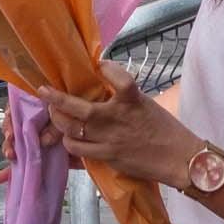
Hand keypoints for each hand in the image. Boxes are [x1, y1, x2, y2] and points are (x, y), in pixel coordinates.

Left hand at [36, 73, 198, 181]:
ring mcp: (110, 139)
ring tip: (55, 115)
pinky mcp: (108, 156)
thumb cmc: (165, 129)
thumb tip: (100, 87)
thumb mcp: (145, 104)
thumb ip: (122, 97)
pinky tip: (68, 139)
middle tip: (44, 91)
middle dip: (55, 99)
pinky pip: (79, 150)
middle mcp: (117, 118)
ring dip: (58, 122)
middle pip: (78, 107)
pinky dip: (69, 143)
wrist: (179, 158)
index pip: (119, 78)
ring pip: (71, 131)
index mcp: (132, 100)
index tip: (100, 65)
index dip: (107, 68)